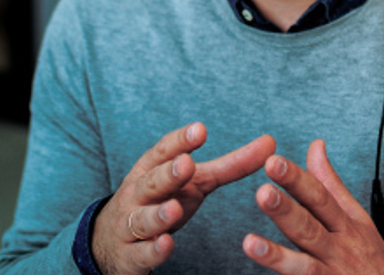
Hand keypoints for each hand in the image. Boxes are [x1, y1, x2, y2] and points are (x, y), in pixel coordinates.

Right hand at [93, 122, 275, 274]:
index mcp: (152, 169)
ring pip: (143, 218)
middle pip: (152, 182)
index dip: (180, 141)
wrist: (112, 241)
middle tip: (186, 164)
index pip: (163, 151)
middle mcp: (139, 194)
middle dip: (168, 174)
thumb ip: (231, 165)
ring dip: (158, 214)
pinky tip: (166, 243)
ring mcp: (131, 224)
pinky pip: (143, 252)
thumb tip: (271, 142)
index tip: (201, 129)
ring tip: (173, 208)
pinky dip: (154, 249)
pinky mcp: (132, 255)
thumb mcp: (194, 182)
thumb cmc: (162, 201)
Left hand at [243, 139, 383, 274]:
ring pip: (304, 267)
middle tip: (262, 193)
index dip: (297, 180)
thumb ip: (330, 183)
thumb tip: (315, 144)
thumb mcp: (356, 218)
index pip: (319, 197)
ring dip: (277, 256)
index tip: (273, 161)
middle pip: (309, 228)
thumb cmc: (369, 256)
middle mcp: (339, 250)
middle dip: (286, 211)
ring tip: (250, 244)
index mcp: (344, 225)